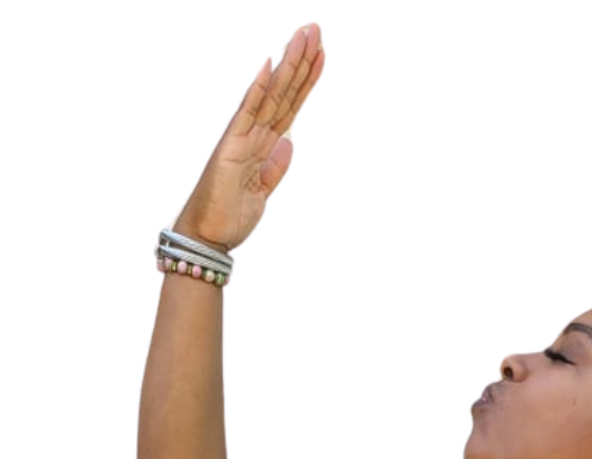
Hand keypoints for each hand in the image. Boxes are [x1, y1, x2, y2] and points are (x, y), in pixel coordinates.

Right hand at [178, 22, 326, 253]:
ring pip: (271, 94)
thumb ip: (276, 169)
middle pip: (284, 92)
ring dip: (288, 64)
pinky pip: (247, 111)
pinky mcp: (230, 145)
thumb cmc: (230, 218)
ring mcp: (242, 136)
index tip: (322, 54)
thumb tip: (290, 144)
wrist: (210, 240)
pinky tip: (269, 63)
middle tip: (316, 26)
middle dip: (301, 59)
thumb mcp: (264, 193)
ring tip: (304, 35)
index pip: (290, 106)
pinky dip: (258, 87)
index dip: (307, 81)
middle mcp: (254, 134)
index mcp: (263, 145)